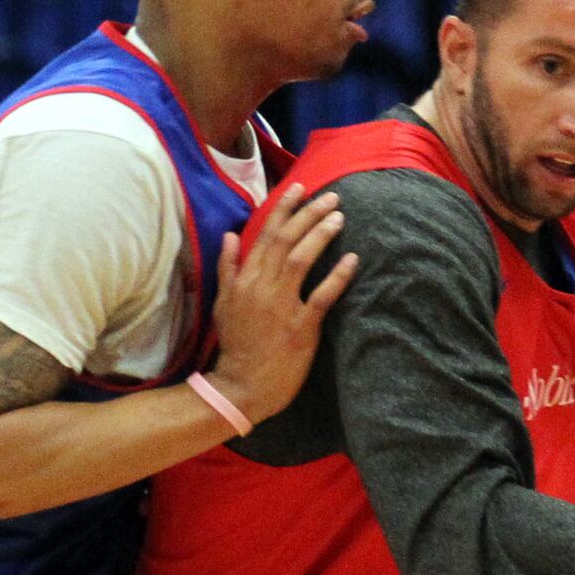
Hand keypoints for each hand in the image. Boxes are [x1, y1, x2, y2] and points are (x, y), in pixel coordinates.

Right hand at [204, 188, 358, 426]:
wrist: (241, 386)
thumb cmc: (235, 345)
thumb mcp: (223, 304)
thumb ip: (227, 268)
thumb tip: (230, 235)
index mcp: (245, 279)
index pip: (265, 234)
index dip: (284, 208)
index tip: (299, 188)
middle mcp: (262, 286)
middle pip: (287, 240)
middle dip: (309, 213)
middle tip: (331, 196)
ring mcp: (281, 306)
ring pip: (302, 260)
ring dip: (321, 234)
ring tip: (340, 217)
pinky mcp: (301, 327)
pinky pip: (322, 296)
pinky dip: (337, 276)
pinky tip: (352, 260)